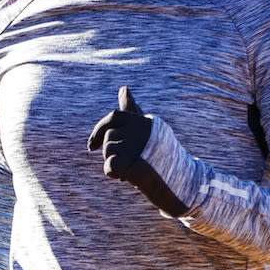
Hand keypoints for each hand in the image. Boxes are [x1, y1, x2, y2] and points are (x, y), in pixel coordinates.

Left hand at [86, 85, 188, 216]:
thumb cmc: (161, 154)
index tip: (91, 147)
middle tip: (130, 163)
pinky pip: (109, 165)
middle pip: (108, 139)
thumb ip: (132, 109)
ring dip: (115, 164)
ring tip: (133, 169)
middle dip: (113, 153)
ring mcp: (136, 146)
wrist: (179, 180)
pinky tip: (124, 177)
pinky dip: (112, 173)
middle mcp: (140, 130)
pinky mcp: (132, 163)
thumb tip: (124, 88)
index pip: (113, 117)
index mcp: (144, 121)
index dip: (98, 131)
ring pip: (108, 152)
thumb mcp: (146, 129)